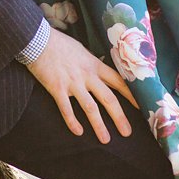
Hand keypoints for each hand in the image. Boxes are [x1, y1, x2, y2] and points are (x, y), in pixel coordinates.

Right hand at [26, 29, 136, 143]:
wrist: (38, 38)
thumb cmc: (58, 43)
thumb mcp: (81, 50)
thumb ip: (90, 63)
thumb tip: (98, 70)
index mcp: (94, 65)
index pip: (118, 81)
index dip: (131, 95)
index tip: (141, 107)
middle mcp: (87, 75)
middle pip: (108, 98)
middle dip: (119, 117)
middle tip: (127, 133)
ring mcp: (72, 82)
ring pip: (90, 107)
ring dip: (99, 125)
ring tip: (105, 140)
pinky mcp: (56, 87)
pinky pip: (66, 108)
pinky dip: (72, 121)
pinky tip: (78, 132)